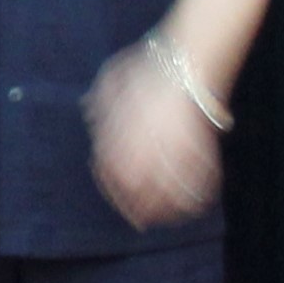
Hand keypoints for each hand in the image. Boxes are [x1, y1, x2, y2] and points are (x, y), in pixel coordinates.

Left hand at [89, 43, 221, 224]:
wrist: (184, 61)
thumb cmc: (148, 69)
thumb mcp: (113, 79)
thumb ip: (101, 102)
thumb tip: (87, 110)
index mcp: (117, 131)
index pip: (108, 171)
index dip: (112, 190)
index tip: (119, 200)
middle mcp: (140, 143)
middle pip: (134, 187)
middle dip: (137, 208)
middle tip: (141, 221)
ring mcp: (169, 147)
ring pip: (165, 188)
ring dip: (166, 209)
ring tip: (167, 220)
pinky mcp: (196, 146)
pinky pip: (196, 176)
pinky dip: (196, 193)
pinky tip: (195, 204)